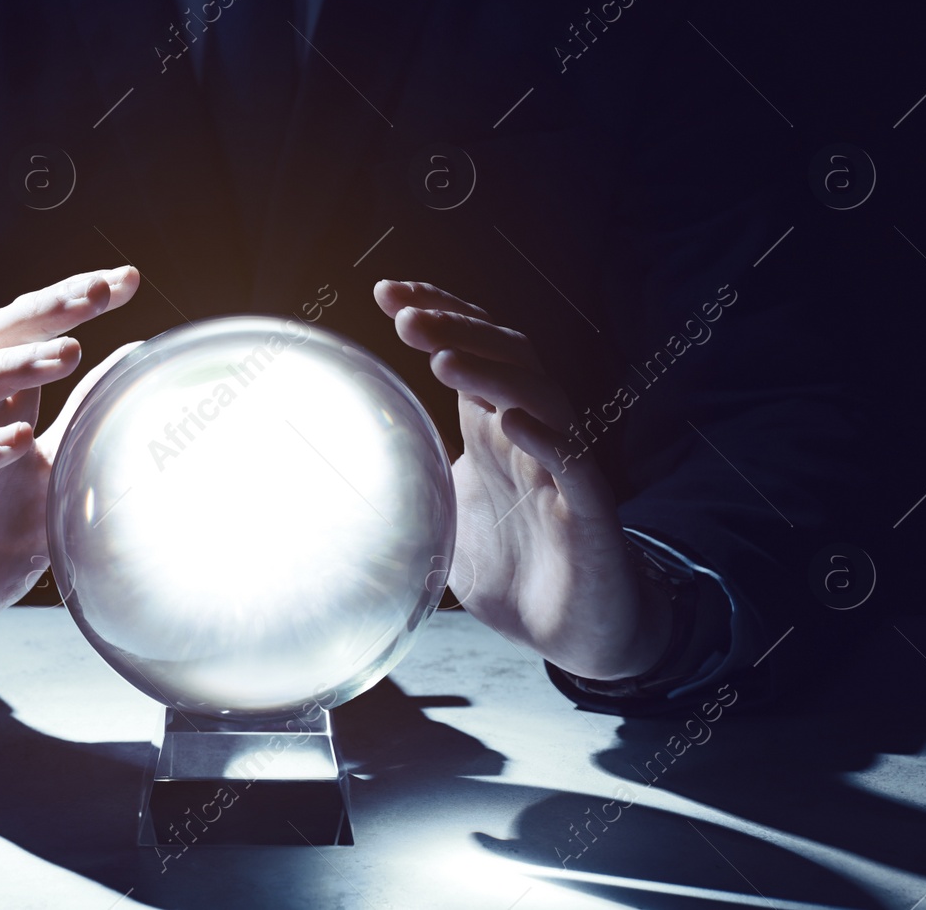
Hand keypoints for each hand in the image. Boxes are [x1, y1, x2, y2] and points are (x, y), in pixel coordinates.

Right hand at [0, 266, 140, 680]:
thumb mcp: (51, 477)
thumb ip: (82, 423)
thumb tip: (133, 363)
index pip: (22, 332)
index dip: (67, 301)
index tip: (125, 280)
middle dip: (41, 310)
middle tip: (97, 292)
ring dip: (9, 366)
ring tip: (68, 354)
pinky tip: (17, 439)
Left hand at [375, 280, 671, 679]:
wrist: (580, 633)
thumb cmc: (516, 570)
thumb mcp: (445, 519)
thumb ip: (407, 487)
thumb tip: (334, 479)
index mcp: (493, 427)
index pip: (472, 348)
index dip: (438, 313)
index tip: (386, 292)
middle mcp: (531, 433)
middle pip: (504, 354)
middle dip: (455, 328)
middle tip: (403, 316)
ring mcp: (563, 466)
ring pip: (538, 394)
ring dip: (490, 372)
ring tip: (442, 359)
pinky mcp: (591, 510)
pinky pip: (573, 461)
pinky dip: (545, 436)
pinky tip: (509, 421)